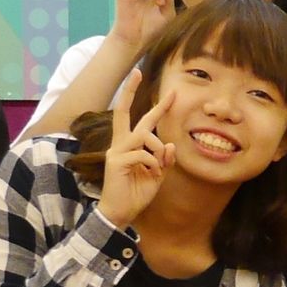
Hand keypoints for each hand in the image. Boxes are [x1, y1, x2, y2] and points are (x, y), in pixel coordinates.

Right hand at [98, 68, 172, 230]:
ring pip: (144, 136)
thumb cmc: (136, 194)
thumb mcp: (157, 176)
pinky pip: (144, 154)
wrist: (120, 214)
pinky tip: (151, 174)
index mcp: (128, 145)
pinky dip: (153, 164)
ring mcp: (116, 151)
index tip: (166, 92)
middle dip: (131, 92)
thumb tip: (171, 145)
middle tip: (136, 72)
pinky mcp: (116, 161)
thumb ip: (164, 161)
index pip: (136, 119)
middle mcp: (119, 144)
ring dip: (158, 151)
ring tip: (157, 168)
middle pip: (124, 112)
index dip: (150, 105)